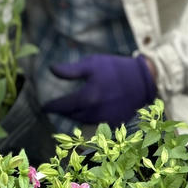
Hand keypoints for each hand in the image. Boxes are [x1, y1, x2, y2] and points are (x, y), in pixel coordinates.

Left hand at [42, 54, 156, 125]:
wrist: (143, 80)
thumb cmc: (115, 69)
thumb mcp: (92, 64)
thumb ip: (70, 70)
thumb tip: (51, 70)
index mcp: (86, 98)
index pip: (62, 106)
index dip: (51, 106)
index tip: (44, 106)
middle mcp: (93, 112)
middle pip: (71, 115)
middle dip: (63, 111)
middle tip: (57, 107)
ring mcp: (104, 119)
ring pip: (82, 120)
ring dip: (74, 115)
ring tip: (71, 109)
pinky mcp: (113, 122)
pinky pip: (95, 123)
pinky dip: (88, 118)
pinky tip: (88, 111)